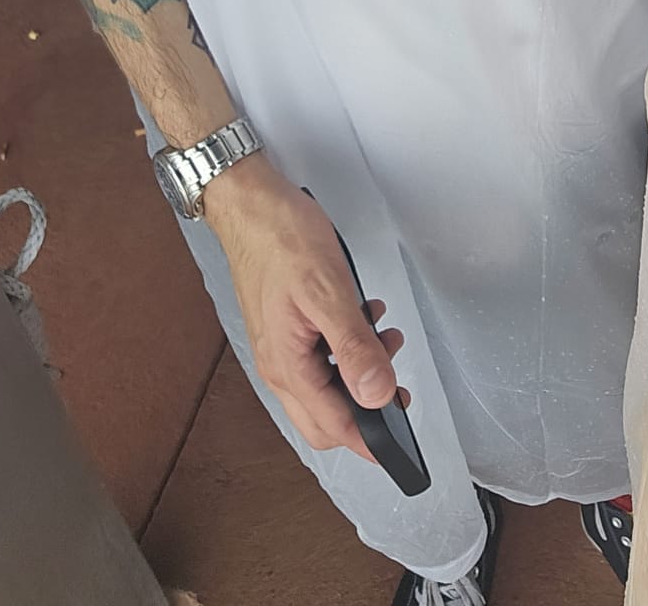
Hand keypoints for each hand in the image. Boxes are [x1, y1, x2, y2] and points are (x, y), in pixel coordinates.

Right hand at [203, 155, 405, 464]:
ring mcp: (280, 345)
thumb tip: (378, 395)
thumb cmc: (281, 238)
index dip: (368, 440)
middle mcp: (279, 364)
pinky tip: (364, 320)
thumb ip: (354, 347)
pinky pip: (319, 357)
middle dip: (364, 410)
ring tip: (385, 340)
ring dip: (358, 374)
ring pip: (324, 385)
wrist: (248, 203)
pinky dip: (346, 348)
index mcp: (287, 365)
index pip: (332, 426)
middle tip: (398, 390)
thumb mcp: (328, 291)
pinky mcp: (285, 325)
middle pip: (324, 418)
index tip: (399, 445)